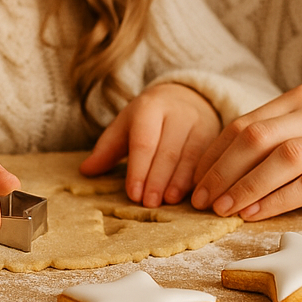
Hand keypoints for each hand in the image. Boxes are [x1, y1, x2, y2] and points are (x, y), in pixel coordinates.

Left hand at [79, 83, 221, 206]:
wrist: (185, 97)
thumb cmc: (149, 118)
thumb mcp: (125, 126)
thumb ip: (106, 149)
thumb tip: (86, 171)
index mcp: (150, 107)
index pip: (144, 141)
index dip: (138, 169)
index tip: (133, 193)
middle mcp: (177, 112)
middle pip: (167, 150)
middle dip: (157, 179)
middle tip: (149, 203)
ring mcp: (199, 122)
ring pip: (190, 156)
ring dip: (179, 182)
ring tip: (168, 201)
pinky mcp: (215, 134)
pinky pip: (207, 158)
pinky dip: (198, 178)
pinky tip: (190, 195)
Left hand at [189, 84, 301, 219]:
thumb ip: (284, 134)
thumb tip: (232, 164)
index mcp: (301, 99)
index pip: (243, 123)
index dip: (213, 153)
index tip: (194, 179)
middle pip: (252, 137)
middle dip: (219, 169)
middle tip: (198, 199)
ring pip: (276, 158)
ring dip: (242, 185)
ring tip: (221, 209)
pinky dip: (274, 200)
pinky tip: (254, 215)